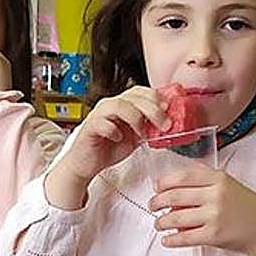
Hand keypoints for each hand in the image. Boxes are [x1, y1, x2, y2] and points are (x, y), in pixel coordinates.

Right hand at [45, 87, 166, 209]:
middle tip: (165, 124)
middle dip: (153, 110)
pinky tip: (118, 138)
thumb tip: (169, 124)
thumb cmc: (109, 148)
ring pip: (119, 105)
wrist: (87, 164)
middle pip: (133, 97)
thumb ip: (149, 128)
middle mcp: (110, 105)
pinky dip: (114, 130)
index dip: (155, 97)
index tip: (168, 108)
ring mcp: (99, 115)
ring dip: (136, 118)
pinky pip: (102, 122)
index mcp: (122, 105)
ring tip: (142, 133)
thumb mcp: (136, 138)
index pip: (140, 91)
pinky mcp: (90, 128)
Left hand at [148, 165, 255, 255]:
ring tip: (159, 224)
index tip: (156, 188)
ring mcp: (215, 215)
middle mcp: (216, 195)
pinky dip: (172, 239)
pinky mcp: (214, 235)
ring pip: (176, 217)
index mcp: (218, 178)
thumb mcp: (228, 184)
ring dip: (161, 222)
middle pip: (175, 196)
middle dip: (157, 202)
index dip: (164, 182)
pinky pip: (185, 237)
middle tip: (153, 206)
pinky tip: (166, 240)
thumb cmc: (245, 206)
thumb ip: (204, 181)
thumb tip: (172, 185)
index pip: (182, 177)